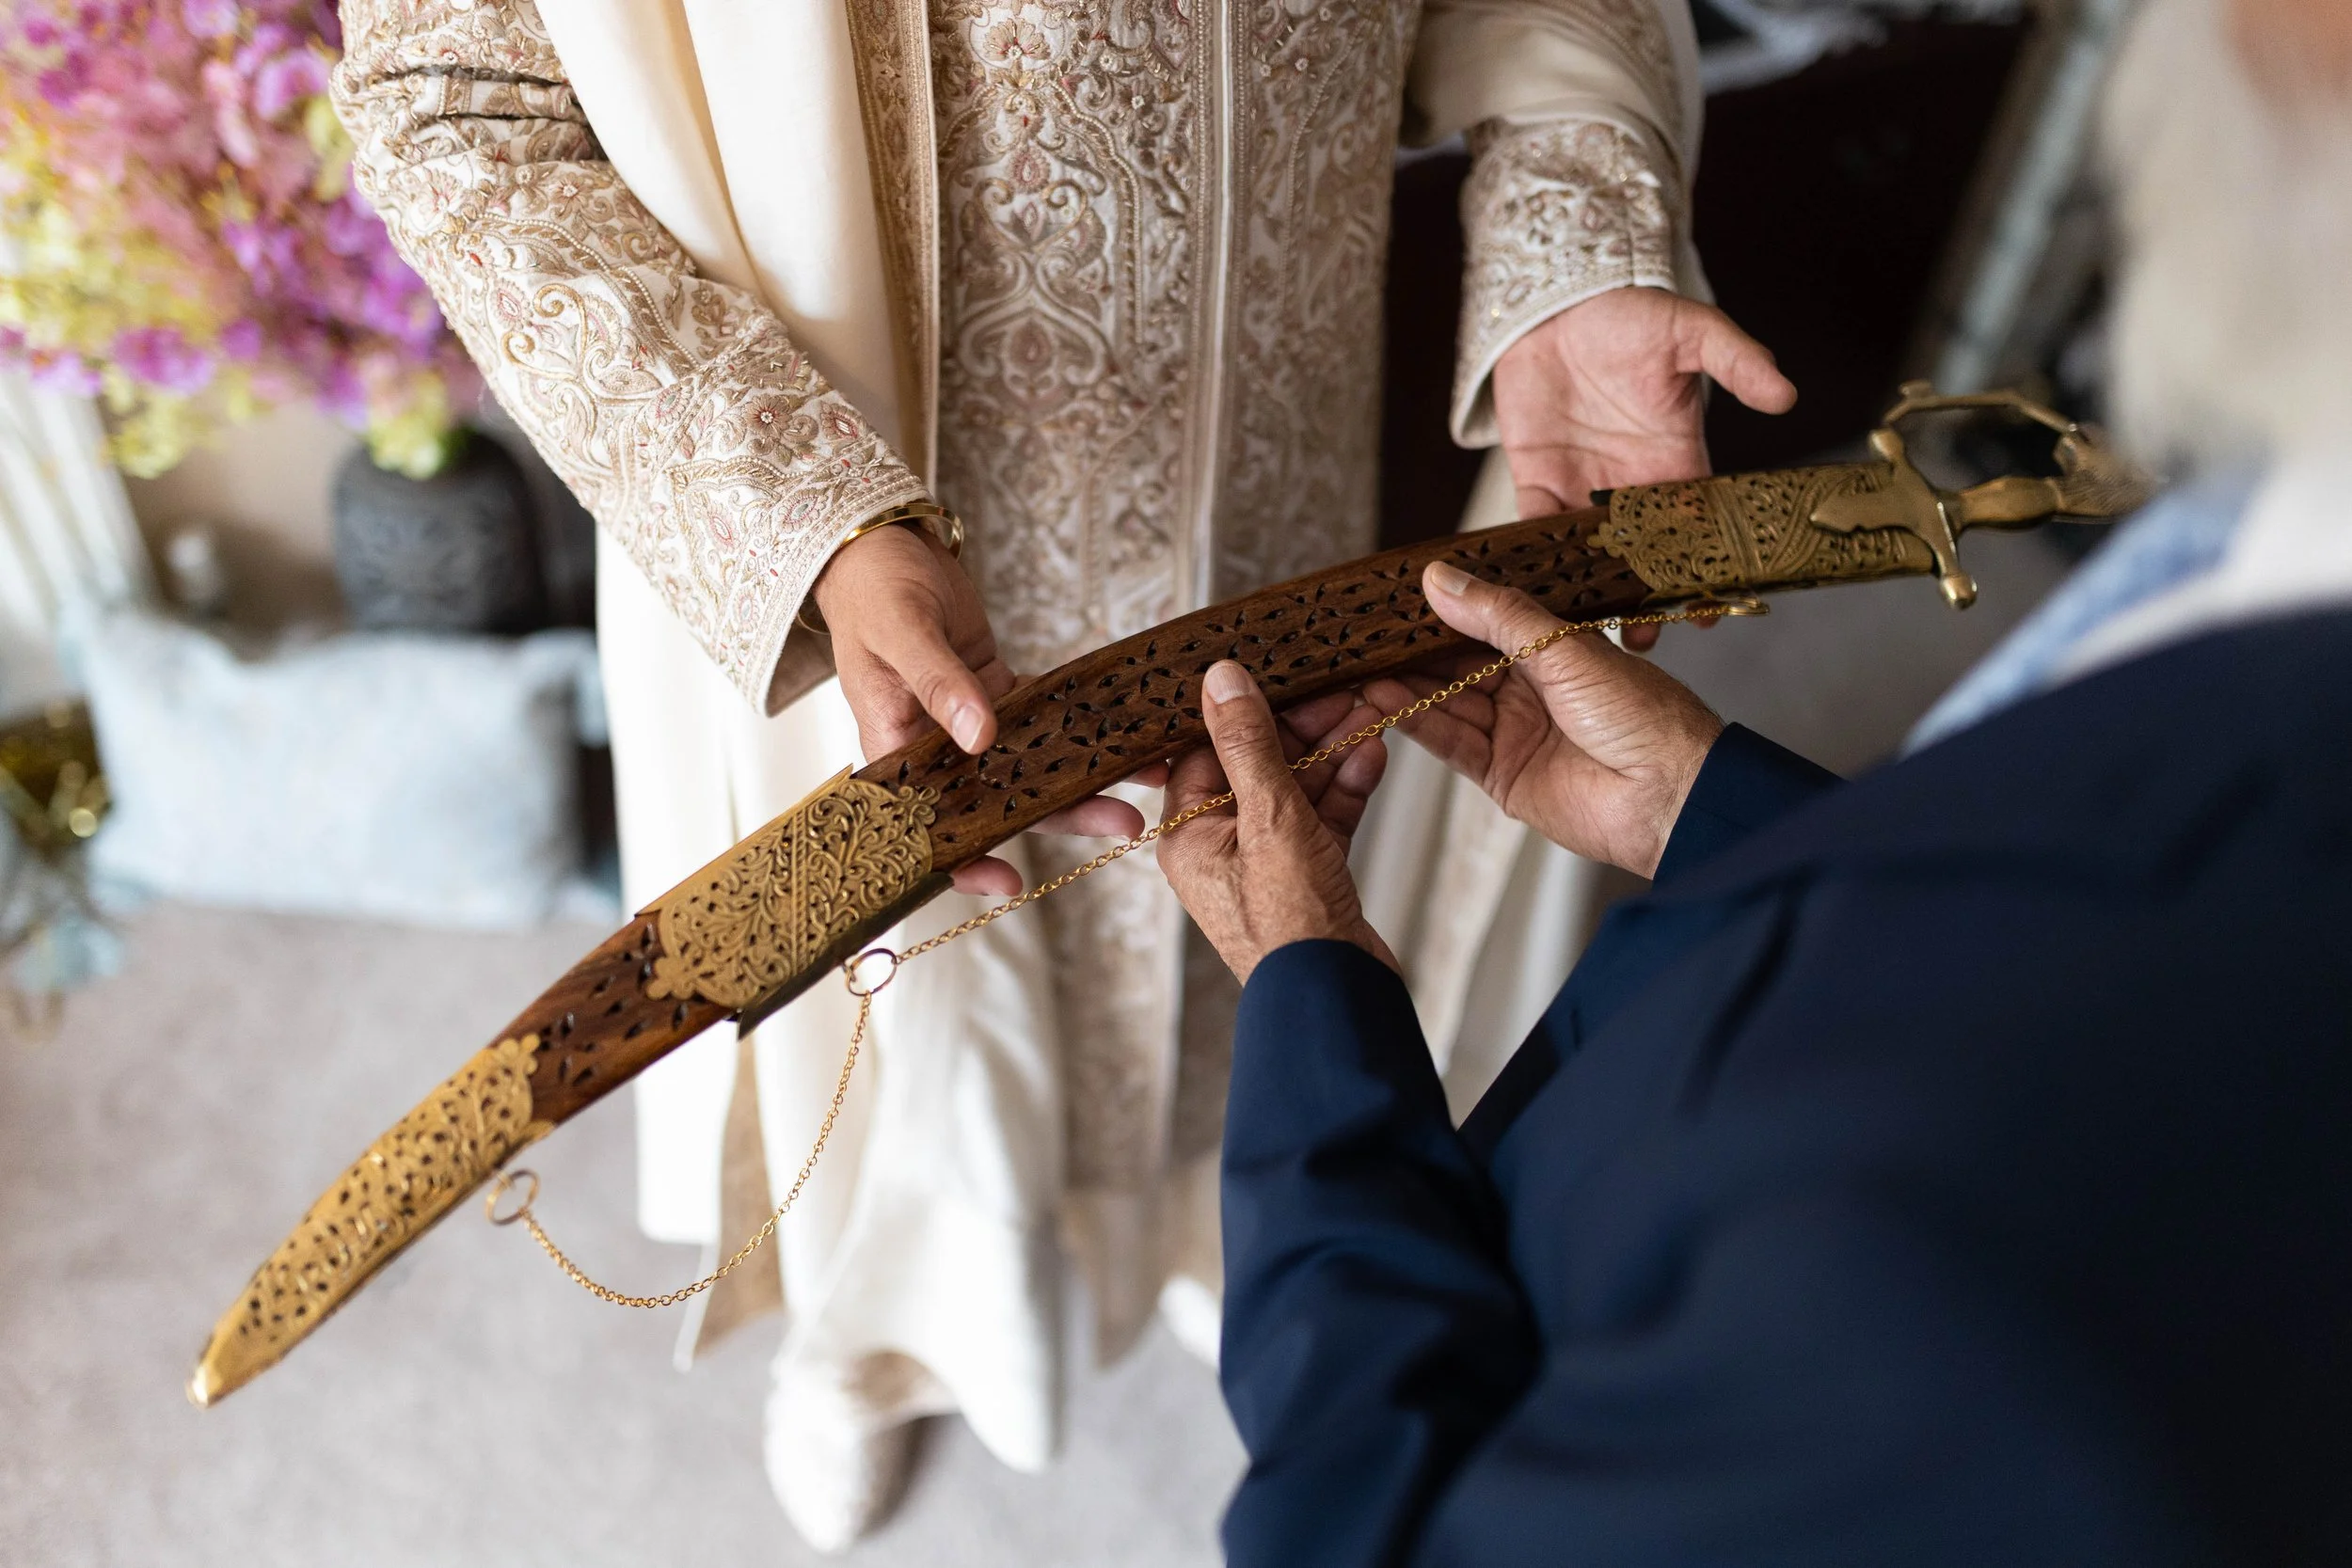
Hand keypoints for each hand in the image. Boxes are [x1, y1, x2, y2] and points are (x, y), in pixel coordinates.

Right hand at [811, 522, 1150, 895]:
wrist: (879, 545)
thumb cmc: (872, 587)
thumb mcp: (901, 631)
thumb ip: (939, 682)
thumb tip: (981, 737)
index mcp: (895, 747)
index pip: (926, 822)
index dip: (963, 858)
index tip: (1005, 881)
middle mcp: (932, 746)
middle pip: (1000, 798)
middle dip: (1062, 814)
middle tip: (1122, 823)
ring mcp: (966, 722)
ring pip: (1029, 763)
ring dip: (1083, 774)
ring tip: (1143, 780)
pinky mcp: (994, 691)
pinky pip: (1041, 718)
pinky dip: (1079, 725)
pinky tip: (1121, 734)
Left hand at [1156, 666, 1395, 984]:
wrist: (1337, 1000)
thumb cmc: (1291, 925)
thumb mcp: (1268, 817)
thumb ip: (1247, 744)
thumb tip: (1221, 679)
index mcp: (1189, 835)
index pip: (1206, 750)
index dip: (1246, 710)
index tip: (1281, 674)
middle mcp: (1220, 847)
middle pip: (1257, 765)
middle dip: (1303, 727)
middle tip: (1342, 689)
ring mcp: (1265, 863)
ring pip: (1297, 788)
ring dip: (1332, 750)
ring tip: (1370, 710)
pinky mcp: (1308, 876)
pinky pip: (1323, 817)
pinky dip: (1347, 786)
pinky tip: (1374, 752)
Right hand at [1364, 562, 1723, 878]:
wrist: (1670, 796)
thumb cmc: (1644, 714)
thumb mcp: (1565, 646)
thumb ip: (1497, 614)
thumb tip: (1440, 579)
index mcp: (1556, 648)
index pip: (1486, 620)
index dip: (1444, 607)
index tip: (1398, 593)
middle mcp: (1532, 688)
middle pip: (1458, 663)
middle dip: (1414, 648)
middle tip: (1364, 632)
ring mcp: (1514, 731)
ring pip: (1448, 701)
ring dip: (1406, 686)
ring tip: (1360, 666)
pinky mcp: (1501, 775)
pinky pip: (1451, 742)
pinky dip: (1417, 722)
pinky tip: (1385, 701)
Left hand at [1493, 286, 1795, 648]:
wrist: (1561, 301)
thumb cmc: (1631, 313)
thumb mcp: (1690, 330)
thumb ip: (1736, 360)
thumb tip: (1786, 393)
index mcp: (1679, 460)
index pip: (1699, 526)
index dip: (1704, 568)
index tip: (1710, 609)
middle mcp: (1634, 484)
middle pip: (1643, 555)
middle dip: (1645, 598)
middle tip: (1643, 641)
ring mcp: (1585, 486)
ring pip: (1590, 554)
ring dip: (1588, 591)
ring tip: (1584, 635)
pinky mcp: (1539, 479)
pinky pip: (1536, 528)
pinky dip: (1532, 559)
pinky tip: (1529, 592)